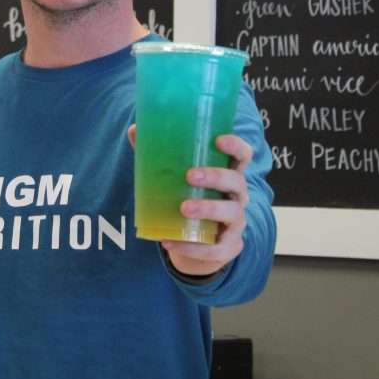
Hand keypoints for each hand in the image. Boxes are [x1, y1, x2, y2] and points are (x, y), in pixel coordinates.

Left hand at [127, 126, 253, 277]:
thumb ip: (158, 153)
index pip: (242, 156)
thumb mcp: (176, 176)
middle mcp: (237, 196)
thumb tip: (136, 130)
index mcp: (228, 173)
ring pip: (232, 213)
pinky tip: (171, 242)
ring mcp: (236, 221)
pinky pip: (216, 248)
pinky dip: (193, 248)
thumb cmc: (189, 197)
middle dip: (216, 177)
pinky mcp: (229, 245)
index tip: (219, 139)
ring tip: (183, 209)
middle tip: (190, 176)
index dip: (235, 146)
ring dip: (209, 209)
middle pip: (237, 182)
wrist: (196, 239)